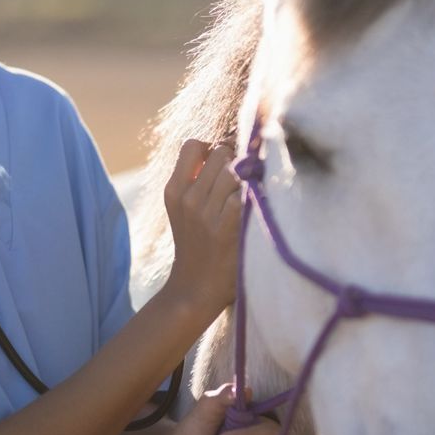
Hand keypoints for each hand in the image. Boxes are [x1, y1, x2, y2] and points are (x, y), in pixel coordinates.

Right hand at [161, 139, 241, 326]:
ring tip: (253, 193)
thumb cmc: (195, 245)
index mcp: (174, 191)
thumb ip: (195, 180)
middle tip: (244, 179)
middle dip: (236, 159)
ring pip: (237, 169)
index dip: (212, 147)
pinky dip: (258, 194)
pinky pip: (249, 192)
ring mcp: (208, 213)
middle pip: (221, 152)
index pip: (193, 145)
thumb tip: (225, 148)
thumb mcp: (182, 210)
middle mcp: (189, 198)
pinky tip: (260, 207)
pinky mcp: (229, 227)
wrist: (194, 290)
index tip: (223, 162)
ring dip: (250, 177)